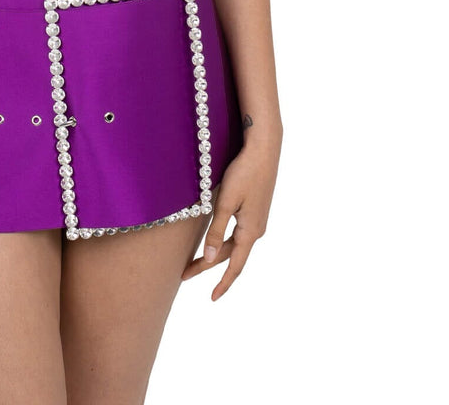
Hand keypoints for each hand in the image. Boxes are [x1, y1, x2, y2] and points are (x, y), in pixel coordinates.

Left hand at [181, 136, 280, 299]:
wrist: (263, 150)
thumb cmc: (244, 173)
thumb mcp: (226, 203)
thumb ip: (217, 232)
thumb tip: (208, 260)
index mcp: (250, 232)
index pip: (234, 266)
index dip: (223, 283)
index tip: (212, 298)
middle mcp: (256, 229)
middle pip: (229, 255)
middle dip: (207, 266)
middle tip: (184, 274)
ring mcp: (256, 219)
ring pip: (233, 243)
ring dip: (215, 253)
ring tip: (196, 260)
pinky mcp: (254, 209)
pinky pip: (237, 232)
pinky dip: (223, 240)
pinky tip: (215, 237)